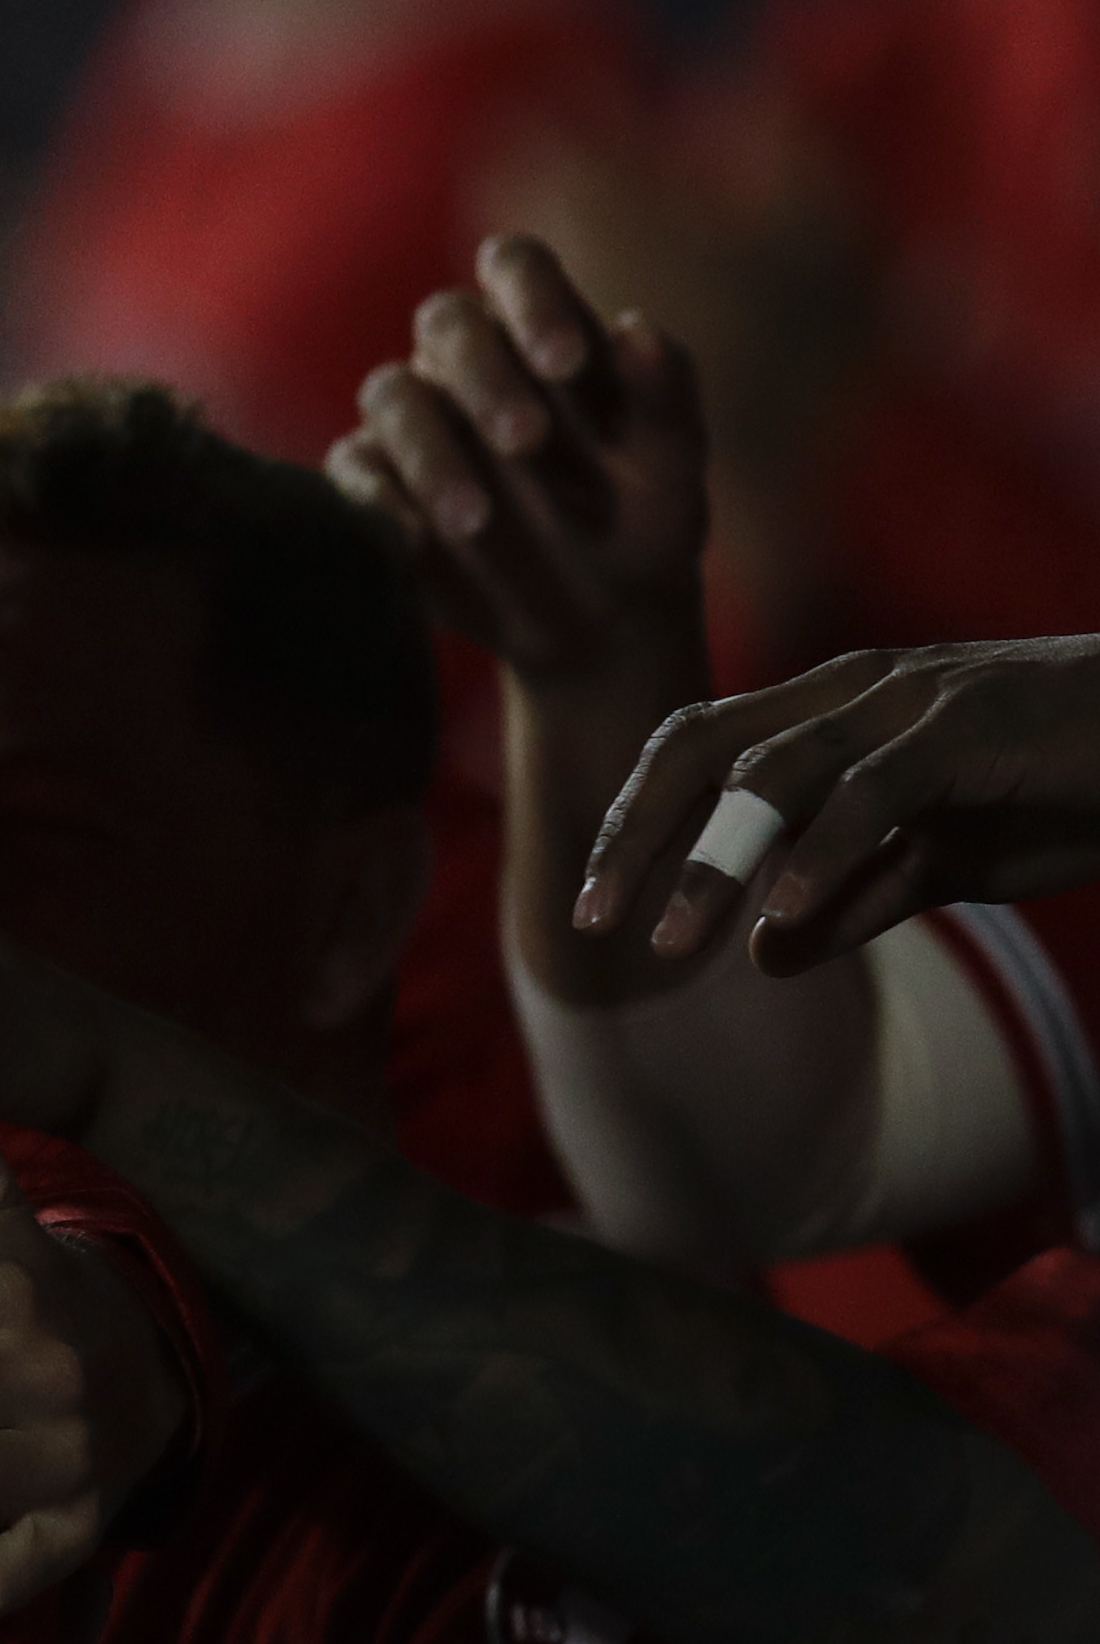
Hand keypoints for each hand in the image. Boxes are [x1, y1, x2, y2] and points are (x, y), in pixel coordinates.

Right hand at [326, 234, 708, 677]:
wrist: (601, 617)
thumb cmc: (642, 521)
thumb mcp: (671, 467)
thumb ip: (664, 395)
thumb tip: (638, 329)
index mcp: (543, 329)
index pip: (517, 265)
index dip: (532, 297)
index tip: (567, 363)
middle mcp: (470, 362)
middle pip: (445, 321)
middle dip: (484, 377)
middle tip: (528, 445)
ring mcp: (418, 421)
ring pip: (391, 394)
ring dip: (430, 452)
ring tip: (477, 522)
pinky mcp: (376, 482)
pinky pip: (355, 472)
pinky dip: (378, 500)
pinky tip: (418, 539)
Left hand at [578, 636, 1099, 971]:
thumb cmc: (1075, 787)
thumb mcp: (948, 862)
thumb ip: (856, 899)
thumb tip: (764, 956)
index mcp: (833, 708)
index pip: (694, 748)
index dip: (634, 822)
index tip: (593, 909)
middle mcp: (853, 687)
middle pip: (700, 746)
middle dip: (636, 835)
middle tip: (591, 923)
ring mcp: (910, 697)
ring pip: (771, 772)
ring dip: (710, 865)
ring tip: (670, 947)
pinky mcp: (973, 722)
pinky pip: (873, 789)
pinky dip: (820, 854)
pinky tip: (783, 917)